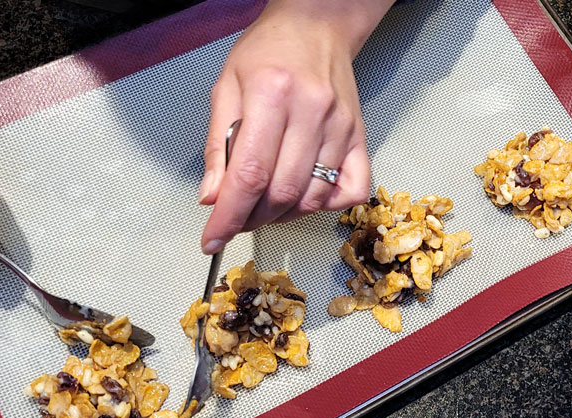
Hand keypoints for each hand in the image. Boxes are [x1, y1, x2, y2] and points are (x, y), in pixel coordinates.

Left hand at [198, 0, 393, 254]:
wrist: (315, 26)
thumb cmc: (268, 52)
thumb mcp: (226, 87)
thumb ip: (218, 146)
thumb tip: (212, 198)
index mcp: (272, 94)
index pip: (249, 174)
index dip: (229, 216)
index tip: (212, 239)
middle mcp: (312, 111)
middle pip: (282, 192)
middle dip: (252, 217)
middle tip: (237, 215)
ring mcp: (341, 126)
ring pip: (313, 198)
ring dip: (283, 214)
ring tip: (265, 202)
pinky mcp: (359, 137)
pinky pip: (349, 192)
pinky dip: (325, 206)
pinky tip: (304, 195)